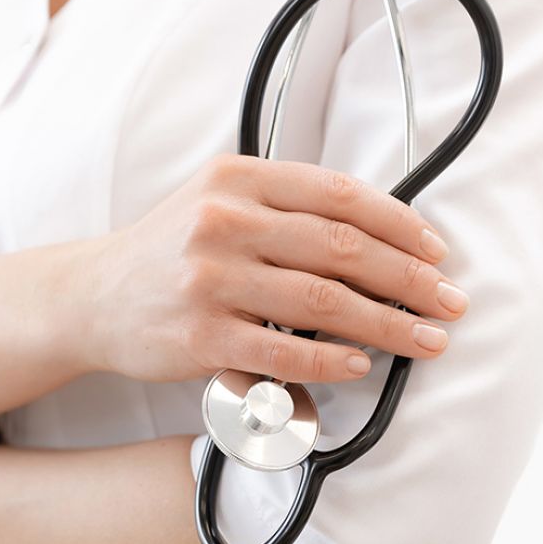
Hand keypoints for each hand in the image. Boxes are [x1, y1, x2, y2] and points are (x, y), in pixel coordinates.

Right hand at [84, 154, 467, 383]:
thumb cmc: (169, 251)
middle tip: (451, 303)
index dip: (401, 224)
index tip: (438, 252)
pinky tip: (361, 365)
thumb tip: (380, 232)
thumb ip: (282, 204)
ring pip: (322, 301)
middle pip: (342, 248)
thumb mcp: (215, 201)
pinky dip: (330, 360)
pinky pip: (283, 349)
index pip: (339, 194)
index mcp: (237, 178)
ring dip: (387, 324)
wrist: (91, 296)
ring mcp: (209, 279)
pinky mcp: (199, 335)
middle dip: (410, 278)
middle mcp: (223, 221)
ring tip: (427, 340)